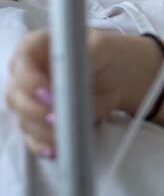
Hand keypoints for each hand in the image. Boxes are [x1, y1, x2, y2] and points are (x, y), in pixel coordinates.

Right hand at [5, 29, 139, 158]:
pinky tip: (56, 149)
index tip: (50, 93)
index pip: (21, 65)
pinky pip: (33, 138)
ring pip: (25, 120)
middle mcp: (26, 76)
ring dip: (43, 130)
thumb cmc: (103, 54)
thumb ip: (86, 56)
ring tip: (65, 133)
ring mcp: (31, 101)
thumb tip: (69, 78)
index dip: (31, 81)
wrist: (115, 74)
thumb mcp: (101, 46)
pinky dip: (43, 146)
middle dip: (35, 110)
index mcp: (34, 49)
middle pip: (17, 97)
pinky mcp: (40, 121)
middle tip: (57, 117)